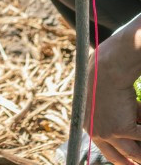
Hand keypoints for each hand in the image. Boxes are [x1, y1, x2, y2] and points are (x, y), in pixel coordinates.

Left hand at [86, 31, 140, 163]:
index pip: (108, 153)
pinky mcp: (124, 129)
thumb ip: (117, 122)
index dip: (122, 160)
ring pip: (136, 154)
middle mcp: (97, 134)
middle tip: (140, 158)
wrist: (105, 72)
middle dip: (136, 160)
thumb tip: (136, 133)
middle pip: (122, 157)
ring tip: (140, 135)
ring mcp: (110, 133)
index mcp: (91, 129)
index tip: (131, 164)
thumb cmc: (105, 83)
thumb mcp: (107, 107)